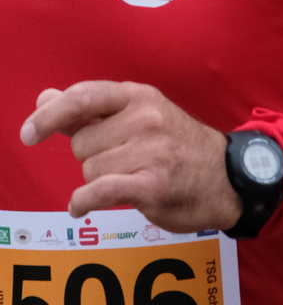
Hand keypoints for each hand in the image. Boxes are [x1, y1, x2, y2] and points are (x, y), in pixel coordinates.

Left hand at [20, 83, 241, 230]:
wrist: (231, 179)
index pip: (82, 98)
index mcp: (139, 97)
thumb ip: (90, 110)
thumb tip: (45, 98)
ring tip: (129, 180)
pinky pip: (98, 192)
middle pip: (82, 144)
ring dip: (99, 181)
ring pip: (89, 171)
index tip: (29, 134)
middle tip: (121, 163)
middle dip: (91, 159)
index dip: (49, 116)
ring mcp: (150, 152)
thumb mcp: (142, 116)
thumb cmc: (180, 148)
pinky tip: (80, 207)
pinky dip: (83, 202)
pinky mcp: (152, 186)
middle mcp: (145, 119)